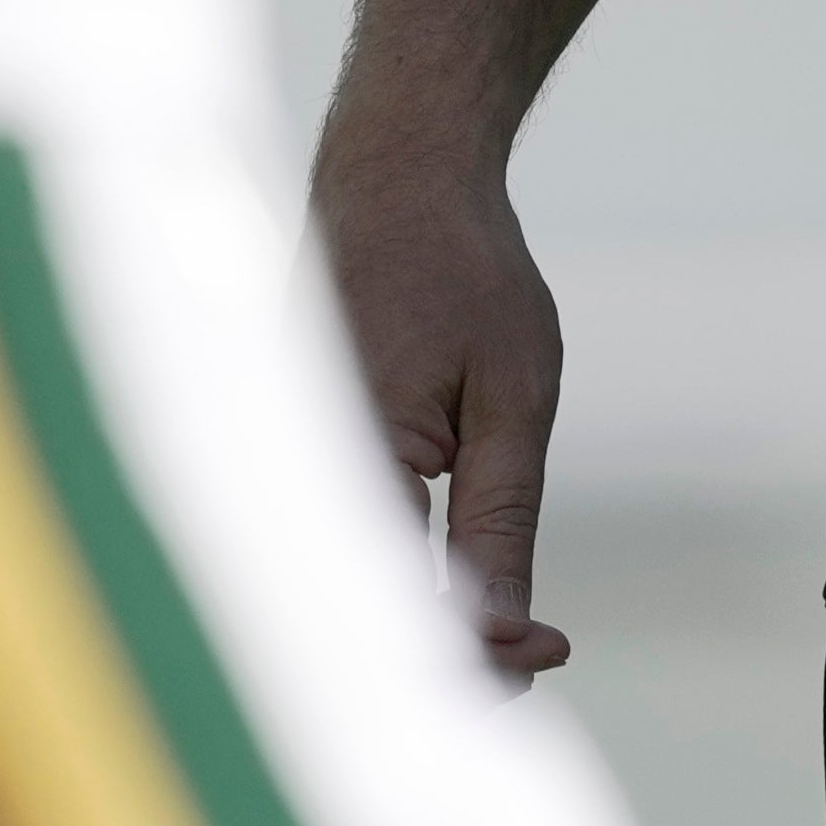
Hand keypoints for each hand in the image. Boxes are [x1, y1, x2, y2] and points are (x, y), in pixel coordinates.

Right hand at [311, 128, 575, 685]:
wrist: (396, 169)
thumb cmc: (462, 268)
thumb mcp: (511, 395)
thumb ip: (497, 520)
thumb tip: (500, 636)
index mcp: (351, 451)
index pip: (397, 607)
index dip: (473, 656)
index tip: (551, 649)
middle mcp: (290, 460)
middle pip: (354, 610)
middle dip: (442, 656)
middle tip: (533, 654)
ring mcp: (274, 451)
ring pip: (337, 577)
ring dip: (414, 622)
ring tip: (504, 630)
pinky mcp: (278, 446)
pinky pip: (326, 533)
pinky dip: (387, 572)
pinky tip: (445, 585)